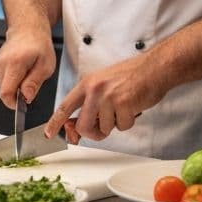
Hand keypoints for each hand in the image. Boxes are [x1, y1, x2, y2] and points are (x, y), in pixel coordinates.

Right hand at [0, 29, 56, 108]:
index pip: (6, 93)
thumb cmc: (39, 46)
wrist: (27, 31)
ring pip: (3, 88)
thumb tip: (26, 97)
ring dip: (15, 86)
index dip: (14, 103)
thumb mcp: (46, 66)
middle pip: (5, 92)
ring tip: (25, 72)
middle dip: (18, 93)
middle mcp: (1, 64)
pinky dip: (11, 81)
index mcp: (15, 63)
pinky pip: (1, 83)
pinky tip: (18, 70)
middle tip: (30, 80)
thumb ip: (34, 83)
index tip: (22, 104)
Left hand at [45, 51, 166, 142]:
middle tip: (103, 128)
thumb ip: (91, 103)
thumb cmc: (131, 75)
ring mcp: (108, 97)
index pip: (65, 105)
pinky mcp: (123, 104)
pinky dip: (129, 121)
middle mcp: (95, 90)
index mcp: (87, 83)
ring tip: (124, 107)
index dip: (55, 122)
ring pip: (105, 128)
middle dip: (93, 133)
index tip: (49, 133)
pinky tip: (133, 107)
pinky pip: (122, 126)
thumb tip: (80, 126)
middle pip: (83, 126)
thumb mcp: (104, 83)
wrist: (153, 68)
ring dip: (116, 123)